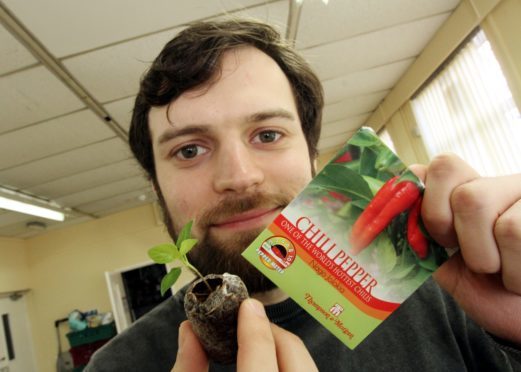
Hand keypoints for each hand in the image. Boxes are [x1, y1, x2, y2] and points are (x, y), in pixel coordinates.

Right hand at [172, 298, 317, 371]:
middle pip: (293, 351)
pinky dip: (288, 364)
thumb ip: (187, 371)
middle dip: (270, 333)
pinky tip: (269, 366)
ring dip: (281, 349)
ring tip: (256, 348)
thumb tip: (189, 331)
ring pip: (306, 364)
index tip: (246, 306)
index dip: (253, 325)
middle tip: (247, 326)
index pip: (261, 354)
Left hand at [411, 154, 520, 343]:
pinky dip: (513, 271)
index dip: (424, 198)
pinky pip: (513, 231)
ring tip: (498, 271)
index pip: (437, 166)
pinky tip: (519, 279)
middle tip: (465, 255)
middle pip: (452, 179)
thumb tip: (380, 218)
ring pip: (476, 202)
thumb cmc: (486, 289)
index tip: (435, 237)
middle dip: (446, 226)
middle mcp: (498, 183)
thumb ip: (417, 236)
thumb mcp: (442, 263)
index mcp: (467, 191)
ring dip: (482, 257)